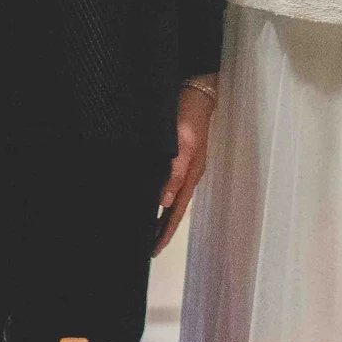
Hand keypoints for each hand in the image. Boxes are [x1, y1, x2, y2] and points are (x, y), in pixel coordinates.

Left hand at [156, 75, 217, 254]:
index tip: (154, 249)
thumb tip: (165, 202)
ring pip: (171, 199)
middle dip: (162, 230)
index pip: (177, 212)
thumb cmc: (189, 117)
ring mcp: (185, 166)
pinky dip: (160, 197)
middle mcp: (189, 175)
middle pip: (174, 210)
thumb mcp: (183, 145)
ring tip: (147, 231)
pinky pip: (168, 185)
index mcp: (191, 176)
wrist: (194, 92)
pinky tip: (151, 199)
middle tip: (148, 248)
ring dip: (160, 216)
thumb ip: (175, 173)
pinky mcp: (178, 157)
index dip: (166, 231)